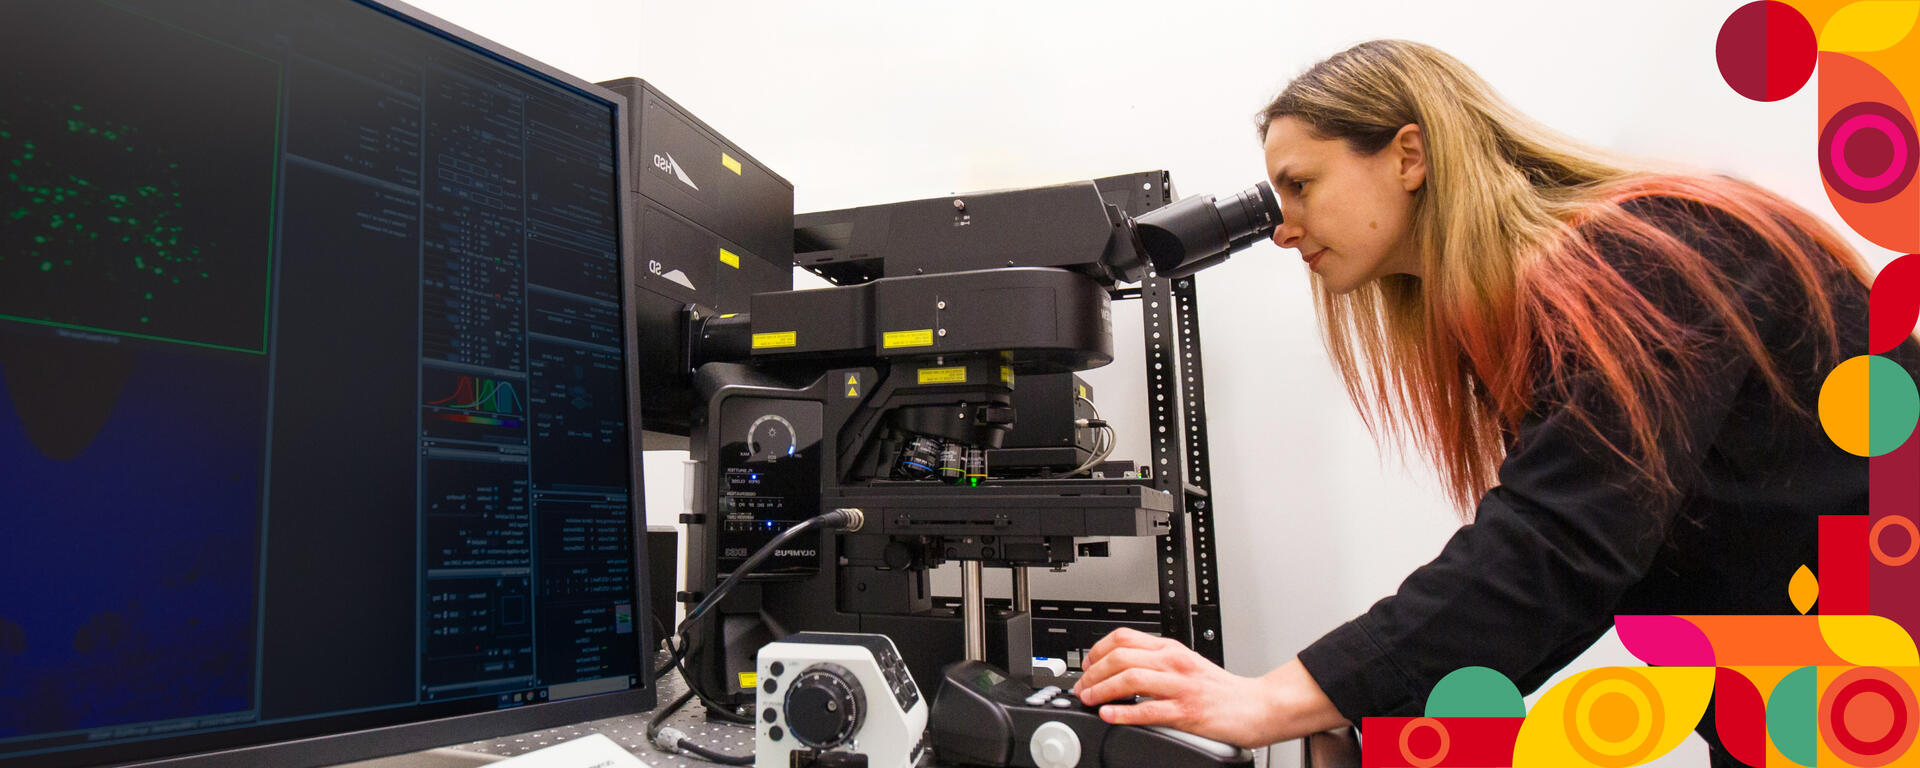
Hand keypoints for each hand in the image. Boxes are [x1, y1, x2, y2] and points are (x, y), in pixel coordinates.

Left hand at [1070, 628, 1347, 748]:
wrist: (1256, 707)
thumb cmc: (1221, 691)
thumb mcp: (1186, 665)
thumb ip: (1156, 663)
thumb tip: (1120, 667)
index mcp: (1171, 650)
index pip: (1124, 638)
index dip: (1097, 651)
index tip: (1086, 667)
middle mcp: (1173, 663)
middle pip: (1121, 657)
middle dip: (1093, 673)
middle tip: (1081, 687)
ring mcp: (1180, 686)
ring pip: (1130, 678)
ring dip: (1102, 689)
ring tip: (1089, 699)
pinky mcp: (1187, 711)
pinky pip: (1148, 709)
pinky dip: (1124, 712)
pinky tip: (1109, 714)